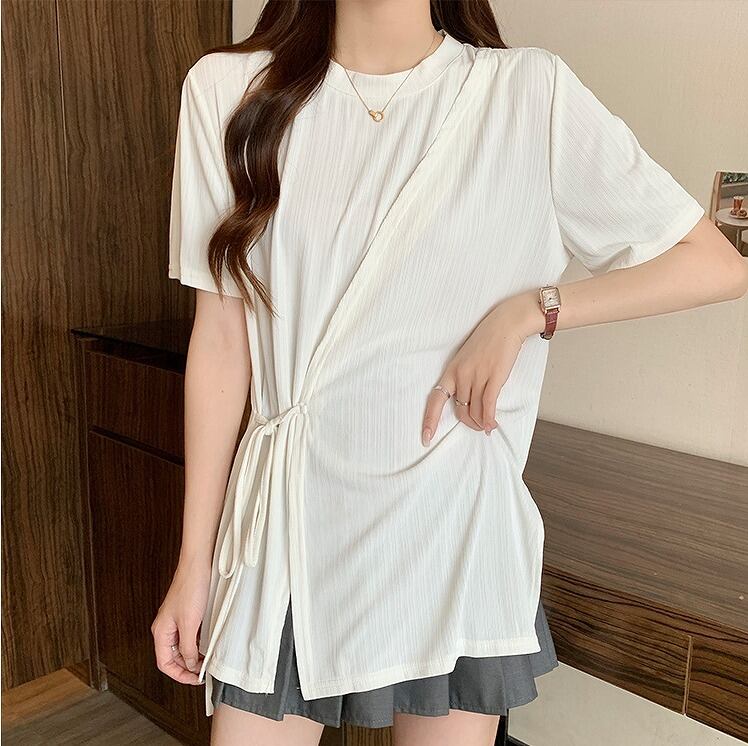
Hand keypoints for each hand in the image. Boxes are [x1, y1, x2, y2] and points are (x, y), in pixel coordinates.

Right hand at [151, 556, 210, 683]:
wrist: (198, 564)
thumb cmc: (191, 587)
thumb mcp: (190, 623)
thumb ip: (188, 647)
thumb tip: (190, 664)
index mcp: (161, 632)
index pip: (165, 663)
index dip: (179, 674)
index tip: (194, 680)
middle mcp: (166, 628)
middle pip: (173, 656)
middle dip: (188, 666)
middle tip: (204, 672)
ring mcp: (177, 620)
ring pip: (183, 646)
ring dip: (194, 655)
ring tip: (208, 660)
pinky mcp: (188, 613)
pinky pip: (191, 635)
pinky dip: (199, 643)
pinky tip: (209, 644)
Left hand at [421, 297, 536, 445]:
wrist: (506, 324)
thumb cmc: (488, 340)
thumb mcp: (467, 358)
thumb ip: (464, 377)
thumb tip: (468, 400)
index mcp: (451, 370)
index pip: (436, 399)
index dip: (430, 420)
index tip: (426, 437)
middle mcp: (461, 375)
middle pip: (460, 410)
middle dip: (469, 423)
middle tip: (478, 427)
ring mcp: (477, 376)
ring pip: (475, 410)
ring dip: (482, 423)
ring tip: (488, 427)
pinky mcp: (493, 377)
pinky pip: (488, 405)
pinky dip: (489, 418)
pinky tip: (491, 424)